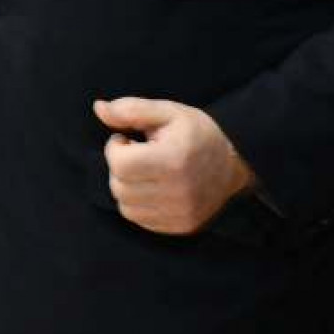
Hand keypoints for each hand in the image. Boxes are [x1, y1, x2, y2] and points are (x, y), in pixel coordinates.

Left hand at [95, 98, 256, 233]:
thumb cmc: (196, 133)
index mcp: (174, 160)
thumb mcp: (167, 112)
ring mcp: (182, 213)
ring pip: (126, 206)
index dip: (115, 148)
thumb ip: (131, 110)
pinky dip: (138, 204)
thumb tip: (98, 108)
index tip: (127, 140)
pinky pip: (141, 220)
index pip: (120, 164)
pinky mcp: (182, 226)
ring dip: (126, 187)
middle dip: (120, 168)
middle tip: (137, 155)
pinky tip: (151, 187)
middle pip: (119, 187)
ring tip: (144, 171)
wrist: (235, 162)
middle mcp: (179, 192)